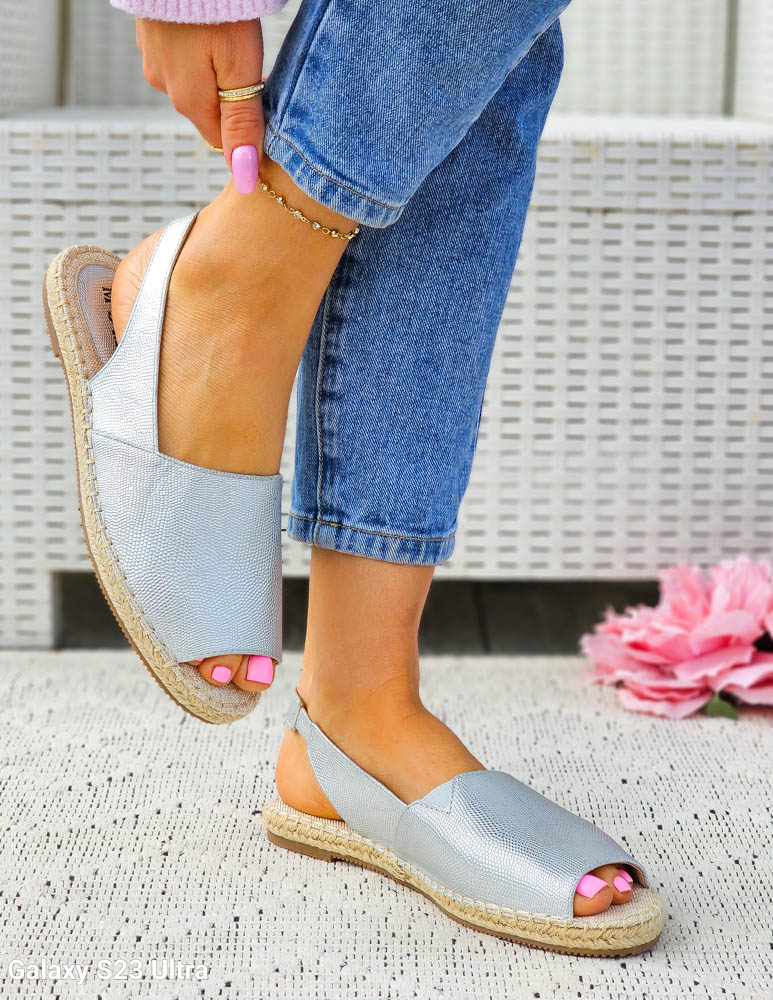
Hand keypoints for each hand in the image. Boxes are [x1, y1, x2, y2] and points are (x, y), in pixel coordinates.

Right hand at [136, 18, 263, 192]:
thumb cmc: (221, 11)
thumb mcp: (241, 72)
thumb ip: (243, 124)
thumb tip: (245, 177)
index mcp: (190, 103)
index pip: (221, 142)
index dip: (244, 132)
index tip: (263, 108)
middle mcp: (165, 87)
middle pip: (207, 112)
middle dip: (230, 100)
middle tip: (251, 69)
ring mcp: (153, 60)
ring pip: (192, 83)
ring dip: (212, 73)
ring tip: (228, 44)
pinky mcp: (149, 36)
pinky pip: (179, 57)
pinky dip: (196, 50)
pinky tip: (208, 30)